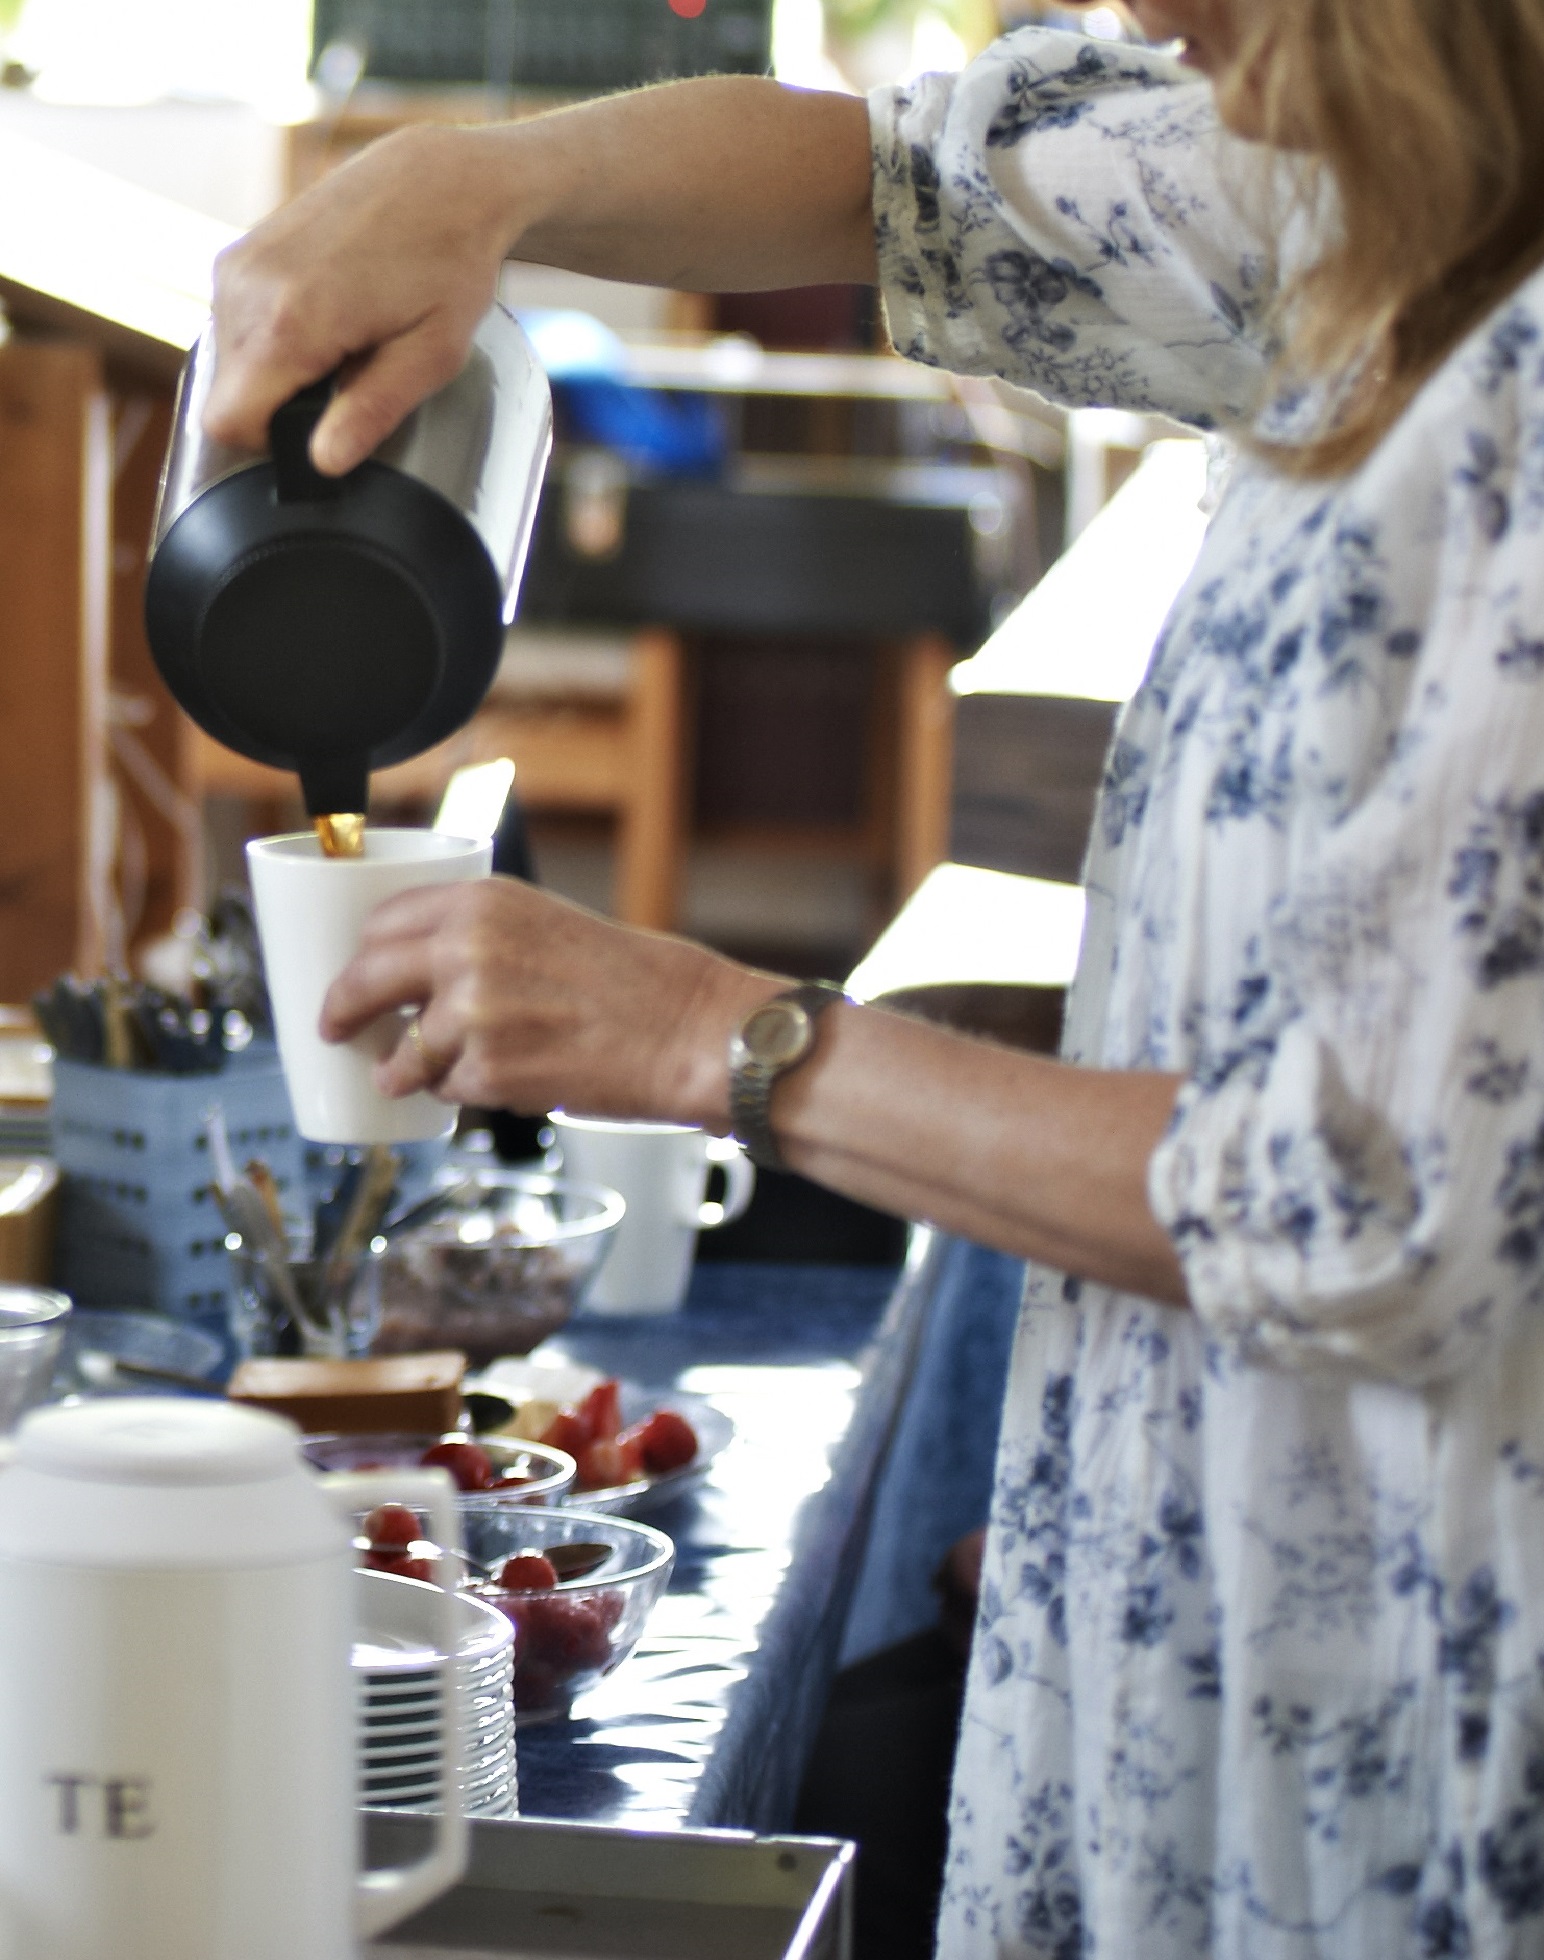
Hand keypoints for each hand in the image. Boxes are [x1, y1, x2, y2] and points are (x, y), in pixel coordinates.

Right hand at [203, 124, 518, 473]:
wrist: (438, 178)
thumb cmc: (448, 264)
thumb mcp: (431, 354)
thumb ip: (372, 411)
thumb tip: (324, 465)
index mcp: (289, 322)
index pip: (228, 423)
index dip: (268, 446)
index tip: (317, 431)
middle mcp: (247, 289)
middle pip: (226, 397)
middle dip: (278, 407)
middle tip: (345, 381)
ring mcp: (237, 265)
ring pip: (228, 363)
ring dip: (275, 372)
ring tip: (341, 345)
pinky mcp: (239, 252)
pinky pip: (233, 326)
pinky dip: (270, 339)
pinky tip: (324, 320)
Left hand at [318, 876, 780, 1125]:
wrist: (690, 1030)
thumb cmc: (636, 983)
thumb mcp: (549, 927)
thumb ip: (483, 940)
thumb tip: (418, 979)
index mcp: (483, 901)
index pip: (383, 922)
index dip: (360, 952)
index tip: (352, 971)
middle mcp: (468, 949)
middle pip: (364, 979)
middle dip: (341, 1010)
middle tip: (334, 1029)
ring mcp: (473, 1014)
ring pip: (404, 1052)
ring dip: (404, 1071)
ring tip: (420, 1078)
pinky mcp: (489, 1072)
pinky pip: (448, 1090)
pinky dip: (463, 1094)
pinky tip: (502, 1083)